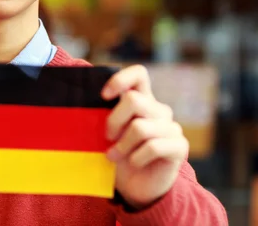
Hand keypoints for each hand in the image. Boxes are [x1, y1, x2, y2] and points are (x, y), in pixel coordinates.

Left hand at [102, 65, 188, 208]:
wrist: (136, 187)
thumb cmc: (118, 156)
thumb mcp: (107, 134)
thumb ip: (103, 117)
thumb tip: (84, 106)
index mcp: (141, 100)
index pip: (138, 74)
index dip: (120, 79)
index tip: (104, 96)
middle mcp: (158, 110)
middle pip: (133, 100)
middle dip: (113, 121)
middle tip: (107, 137)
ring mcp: (171, 127)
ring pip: (140, 127)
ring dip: (122, 146)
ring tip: (114, 156)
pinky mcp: (179, 146)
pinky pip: (153, 146)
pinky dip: (137, 158)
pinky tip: (134, 163)